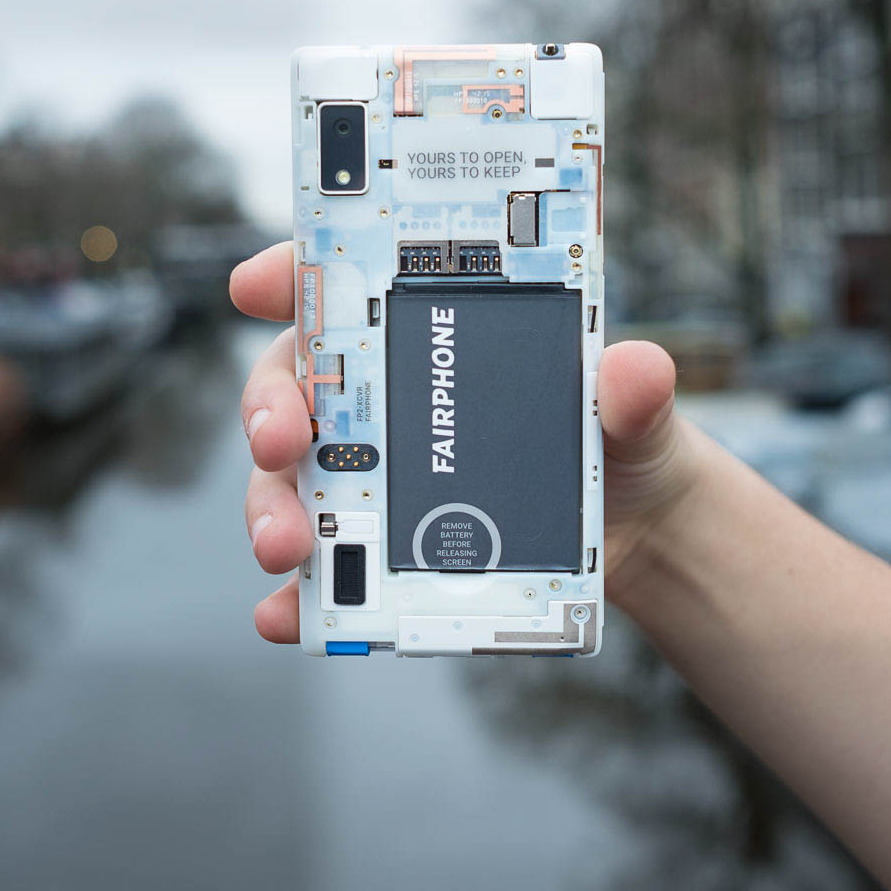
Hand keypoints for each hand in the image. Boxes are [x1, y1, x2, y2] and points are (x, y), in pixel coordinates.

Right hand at [229, 241, 702, 642]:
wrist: (634, 533)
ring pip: (289, 482)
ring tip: (287, 546)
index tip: (256, 285)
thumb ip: (634, 388)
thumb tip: (634, 370)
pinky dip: (296, 598)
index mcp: (428, 334)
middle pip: (294, 387)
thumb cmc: (618, 438)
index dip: (292, 275)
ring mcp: (373, 479)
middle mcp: (381, 401)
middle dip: (269, 409)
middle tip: (279, 441)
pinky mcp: (379, 552)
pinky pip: (322, 576)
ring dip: (271, 508)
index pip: (344, 287)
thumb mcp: (635, 407)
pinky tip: (289, 615)